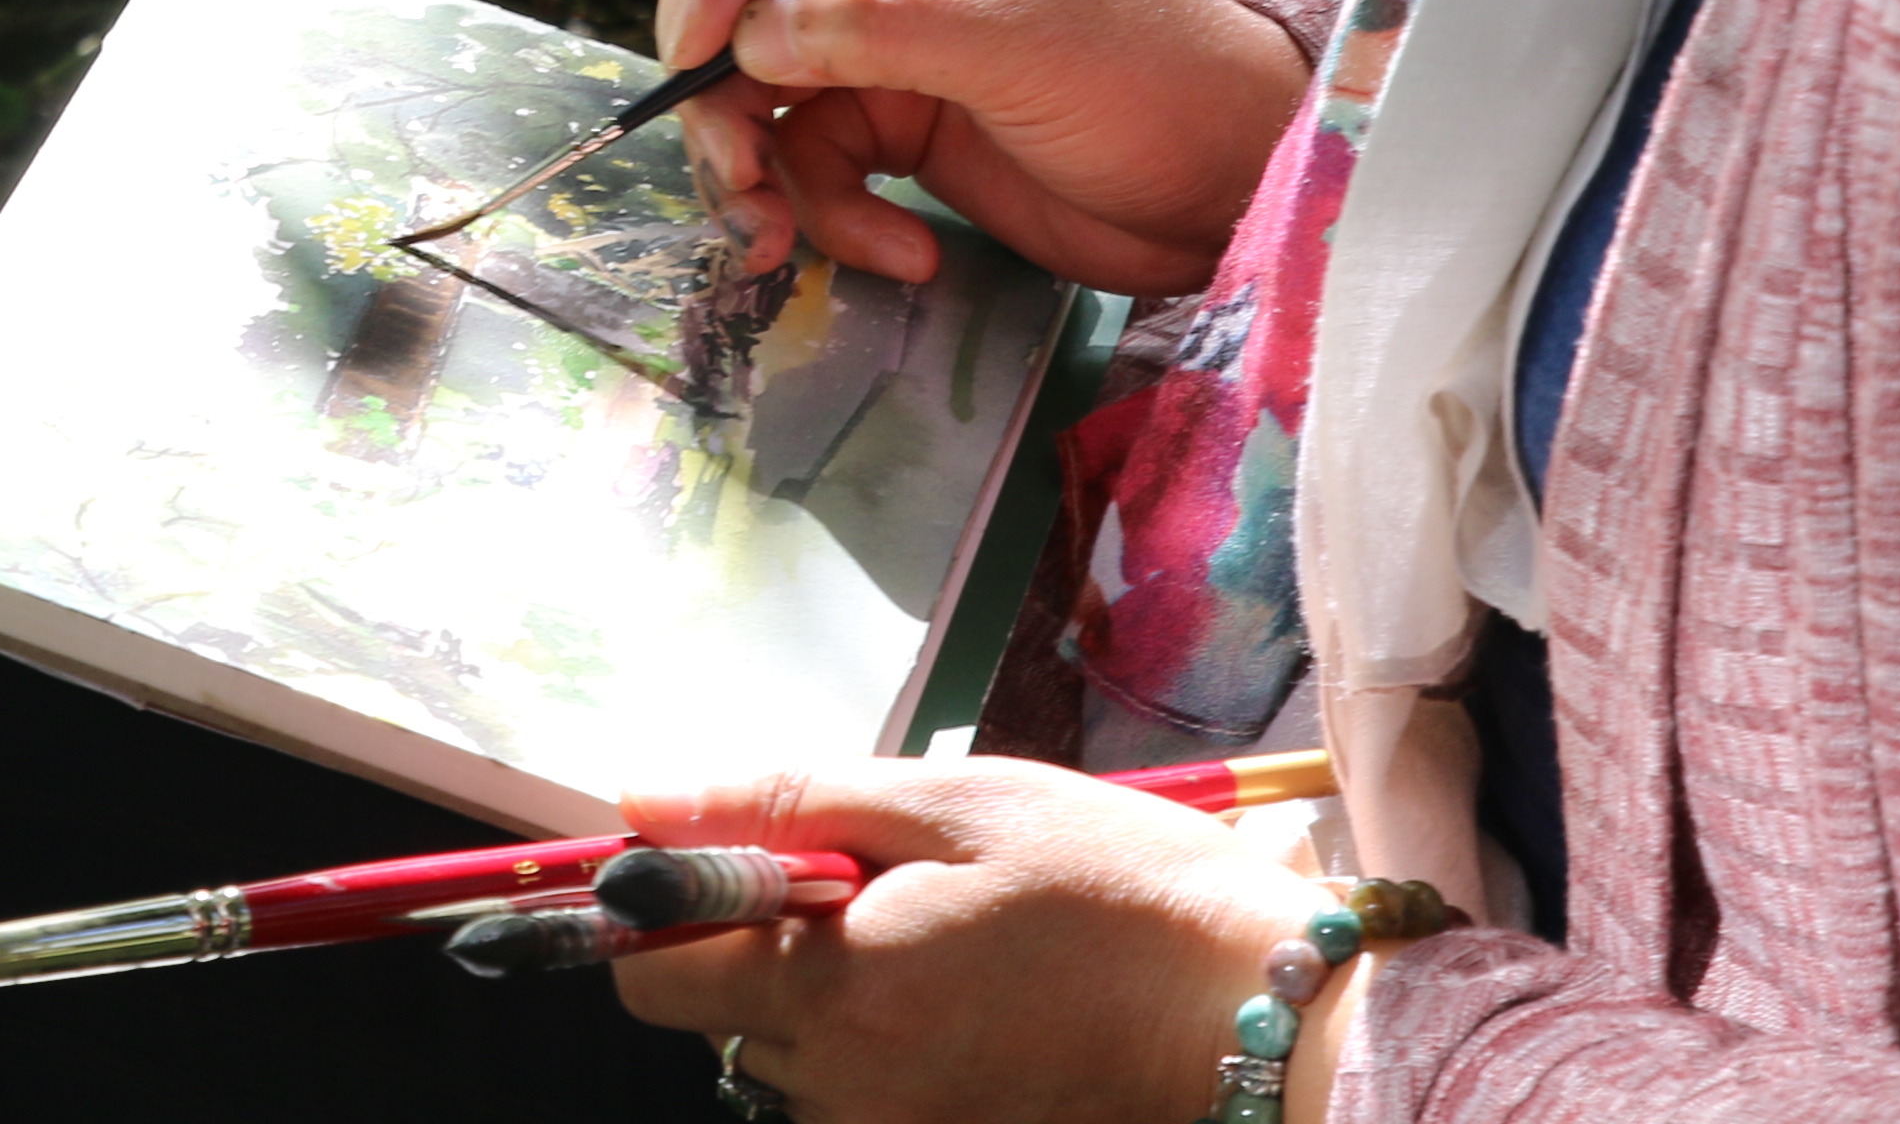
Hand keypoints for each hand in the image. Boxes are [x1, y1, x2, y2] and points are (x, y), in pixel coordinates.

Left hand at [608, 757, 1334, 1123]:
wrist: (1257, 1009)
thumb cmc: (1114, 888)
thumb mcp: (951, 805)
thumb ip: (785, 804)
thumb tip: (642, 807)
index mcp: (835, 991)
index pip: (649, 977)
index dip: (661, 910)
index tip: (723, 863)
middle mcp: (849, 1088)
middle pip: (723, 1018)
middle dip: (768, 944)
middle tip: (881, 885)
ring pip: (794, 1061)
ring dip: (832, 996)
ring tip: (945, 936)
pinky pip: (864, 1095)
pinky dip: (887, 1043)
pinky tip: (969, 995)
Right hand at [659, 0, 1308, 295]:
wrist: (1230, 194)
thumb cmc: (1156, 82)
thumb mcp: (1023, 42)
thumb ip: (880, 26)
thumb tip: (747, 38)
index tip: (704, 46)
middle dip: (718, 82)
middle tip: (734, 170)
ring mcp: (884, 39)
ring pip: (753, 85)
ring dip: (751, 169)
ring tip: (775, 243)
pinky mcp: (894, 124)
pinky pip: (808, 160)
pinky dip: (828, 215)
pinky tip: (900, 254)